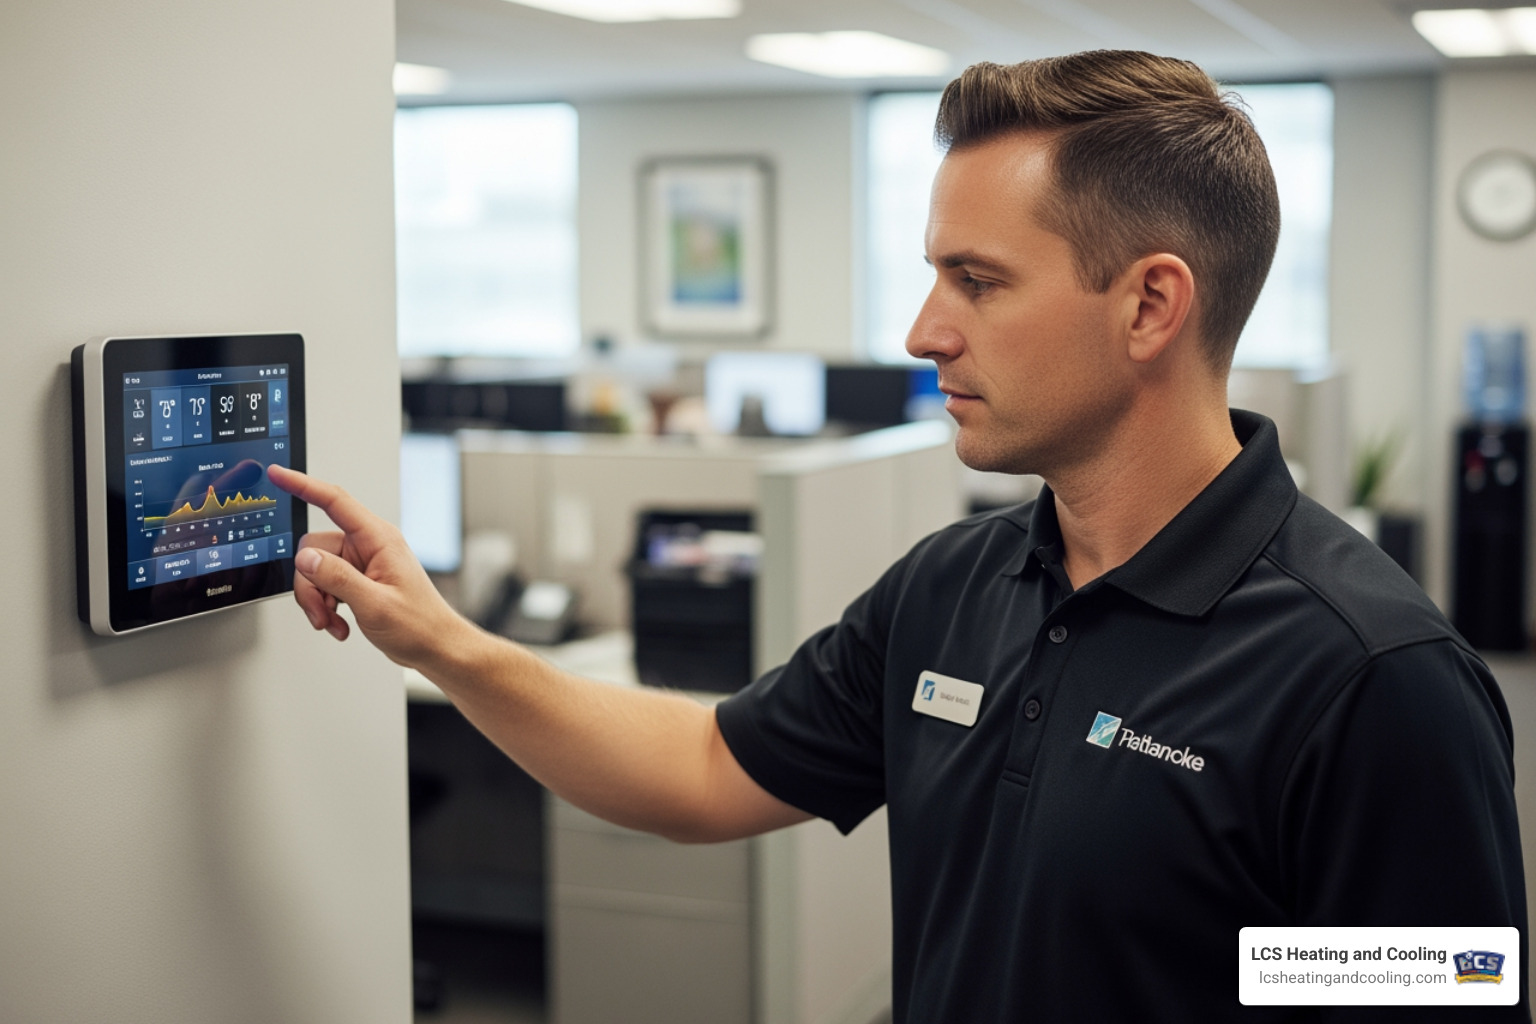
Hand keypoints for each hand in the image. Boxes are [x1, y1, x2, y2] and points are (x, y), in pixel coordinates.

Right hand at [268, 464, 468, 667]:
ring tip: (333, 623)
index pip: (335, 501)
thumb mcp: (374, 604)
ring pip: (315, 570)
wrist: (434, 646)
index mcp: (378, 539)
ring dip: (318, 601)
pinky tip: (340, 624)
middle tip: (321, 613)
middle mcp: (368, 546)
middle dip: (311, 584)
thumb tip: (306, 559)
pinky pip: (325, 584)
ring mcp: (361, 563)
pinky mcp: (356, 580)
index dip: (303, 484)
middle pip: (314, 549)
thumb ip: (337, 578)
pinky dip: (326, 607)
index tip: (278, 474)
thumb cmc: (419, 624)